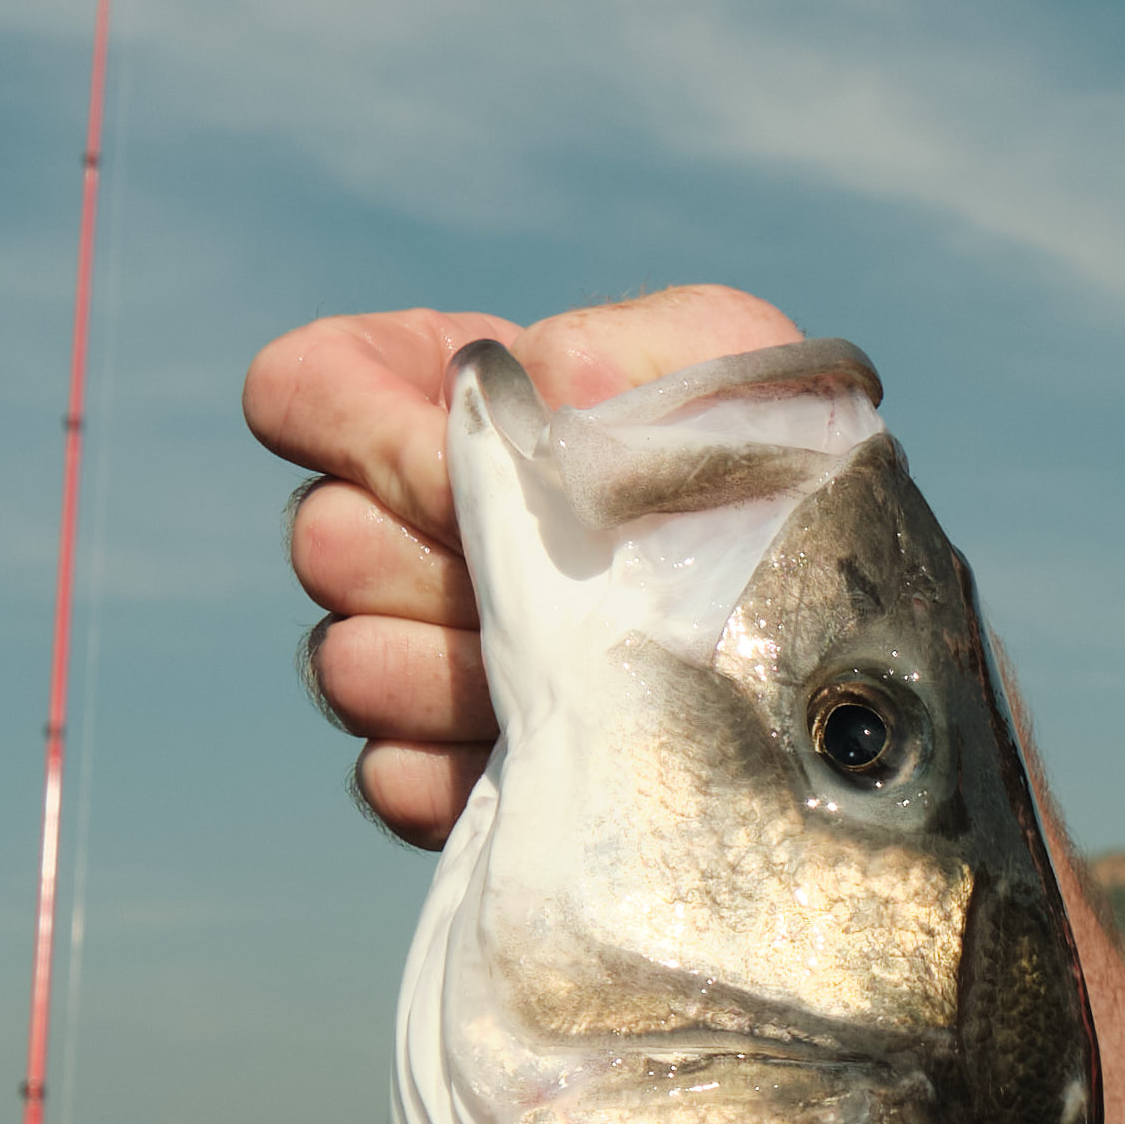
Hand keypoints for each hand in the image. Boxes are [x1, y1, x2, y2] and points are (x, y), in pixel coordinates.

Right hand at [244, 284, 805, 844]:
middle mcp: (397, 525)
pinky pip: (390, 778)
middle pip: (321, 542)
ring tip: (581, 673)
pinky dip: (473, 773)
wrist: (823, 638)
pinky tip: (571, 752)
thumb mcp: (733, 370)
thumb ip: (630, 345)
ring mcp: (404, 650)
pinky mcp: (432, 769)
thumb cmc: (771, 472)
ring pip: (347, 666)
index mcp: (446, 404)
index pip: (301, 391)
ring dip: (463, 674)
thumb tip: (533, 379)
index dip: (363, 435)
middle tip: (564, 587)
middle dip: (440, 564)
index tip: (468, 476)